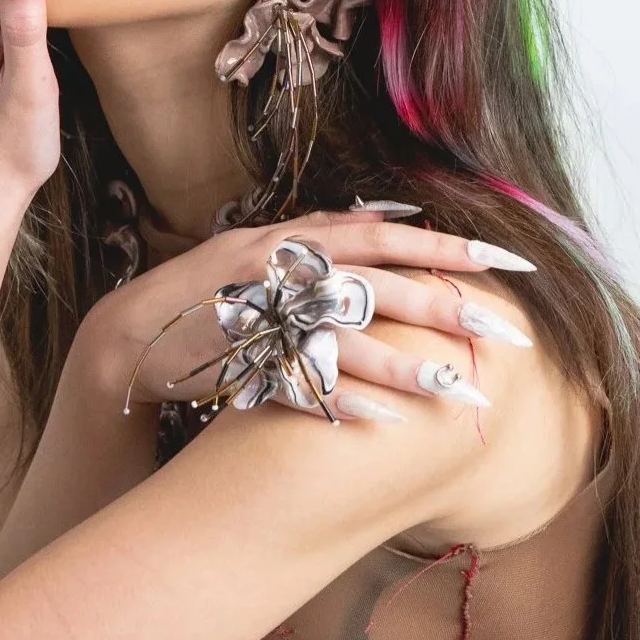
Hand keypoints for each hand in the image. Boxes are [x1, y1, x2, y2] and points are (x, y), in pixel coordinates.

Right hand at [86, 209, 534, 421]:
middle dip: (443, 308)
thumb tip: (391, 218)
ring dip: (404, 364)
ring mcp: (262, 314)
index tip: (506, 260)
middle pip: (376, 283)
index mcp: (296, 239)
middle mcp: (283, 268)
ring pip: (345, 335)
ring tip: (457, 389)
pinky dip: (342, 398)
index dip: (444, 245)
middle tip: (504, 332)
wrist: (132, 336)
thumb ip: (326, 236)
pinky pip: (301, 380)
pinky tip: (386, 421)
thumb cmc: (212, 296)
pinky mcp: (241, 359)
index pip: (383, 235)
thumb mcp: (267, 252)